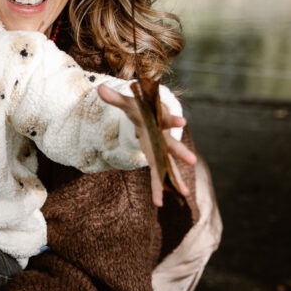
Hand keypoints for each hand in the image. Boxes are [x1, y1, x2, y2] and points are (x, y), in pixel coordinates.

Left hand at [97, 83, 195, 206]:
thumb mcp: (128, 104)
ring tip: (184, 193)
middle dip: (180, 152)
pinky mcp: (158, 159)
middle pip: (172, 145)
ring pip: (169, 164)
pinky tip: (160, 203)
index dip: (173, 119)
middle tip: (192, 160)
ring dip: (175, 178)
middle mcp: (163, 137)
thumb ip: (114, 98)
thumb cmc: (140, 110)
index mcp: (158, 121)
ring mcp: (162, 150)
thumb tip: (98, 88)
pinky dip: (160, 187)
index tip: (182, 120)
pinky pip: (159, 174)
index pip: (166, 119)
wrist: (151, 115)